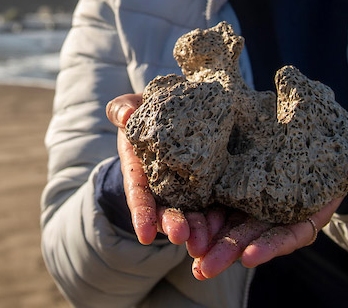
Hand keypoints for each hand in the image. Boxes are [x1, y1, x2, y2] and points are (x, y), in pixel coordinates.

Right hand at [106, 94, 213, 252]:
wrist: (181, 106)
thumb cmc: (150, 108)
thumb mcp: (133, 106)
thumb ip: (123, 110)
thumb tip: (124, 116)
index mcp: (141, 170)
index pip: (139, 195)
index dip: (141, 214)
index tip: (144, 235)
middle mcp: (163, 185)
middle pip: (167, 210)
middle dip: (173, 225)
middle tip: (181, 237)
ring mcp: (188, 188)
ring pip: (192, 213)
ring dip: (197, 229)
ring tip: (203, 242)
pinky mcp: (212, 184)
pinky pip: (216, 203)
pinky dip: (219, 218)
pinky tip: (224, 229)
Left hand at [190, 131, 347, 278]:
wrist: (317, 130)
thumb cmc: (343, 143)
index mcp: (310, 209)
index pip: (291, 233)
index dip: (271, 246)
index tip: (250, 257)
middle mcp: (280, 210)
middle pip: (254, 236)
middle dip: (230, 252)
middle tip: (205, 267)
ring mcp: (256, 200)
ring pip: (231, 224)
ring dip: (210, 242)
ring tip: (189, 256)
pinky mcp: (236, 184)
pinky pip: (217, 202)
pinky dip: (202, 216)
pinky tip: (181, 227)